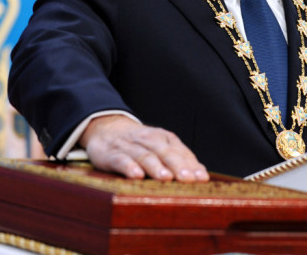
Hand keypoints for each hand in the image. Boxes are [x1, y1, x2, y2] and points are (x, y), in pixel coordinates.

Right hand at [80, 114, 208, 181]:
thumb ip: (178, 159)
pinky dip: (129, 167)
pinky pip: (121, 160)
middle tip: (188, 179)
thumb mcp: (159, 146)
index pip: (180, 151)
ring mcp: (129, 146)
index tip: (202, 178)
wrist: (105, 127)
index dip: (191, 165)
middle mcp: (148, 139)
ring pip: (145, 155)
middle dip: (178, 165)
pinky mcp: (110, 154)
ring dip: (156, 167)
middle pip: (165, 152)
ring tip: (166, 178)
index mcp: (163, 138)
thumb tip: (201, 174)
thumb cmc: (138, 143)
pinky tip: (137, 176)